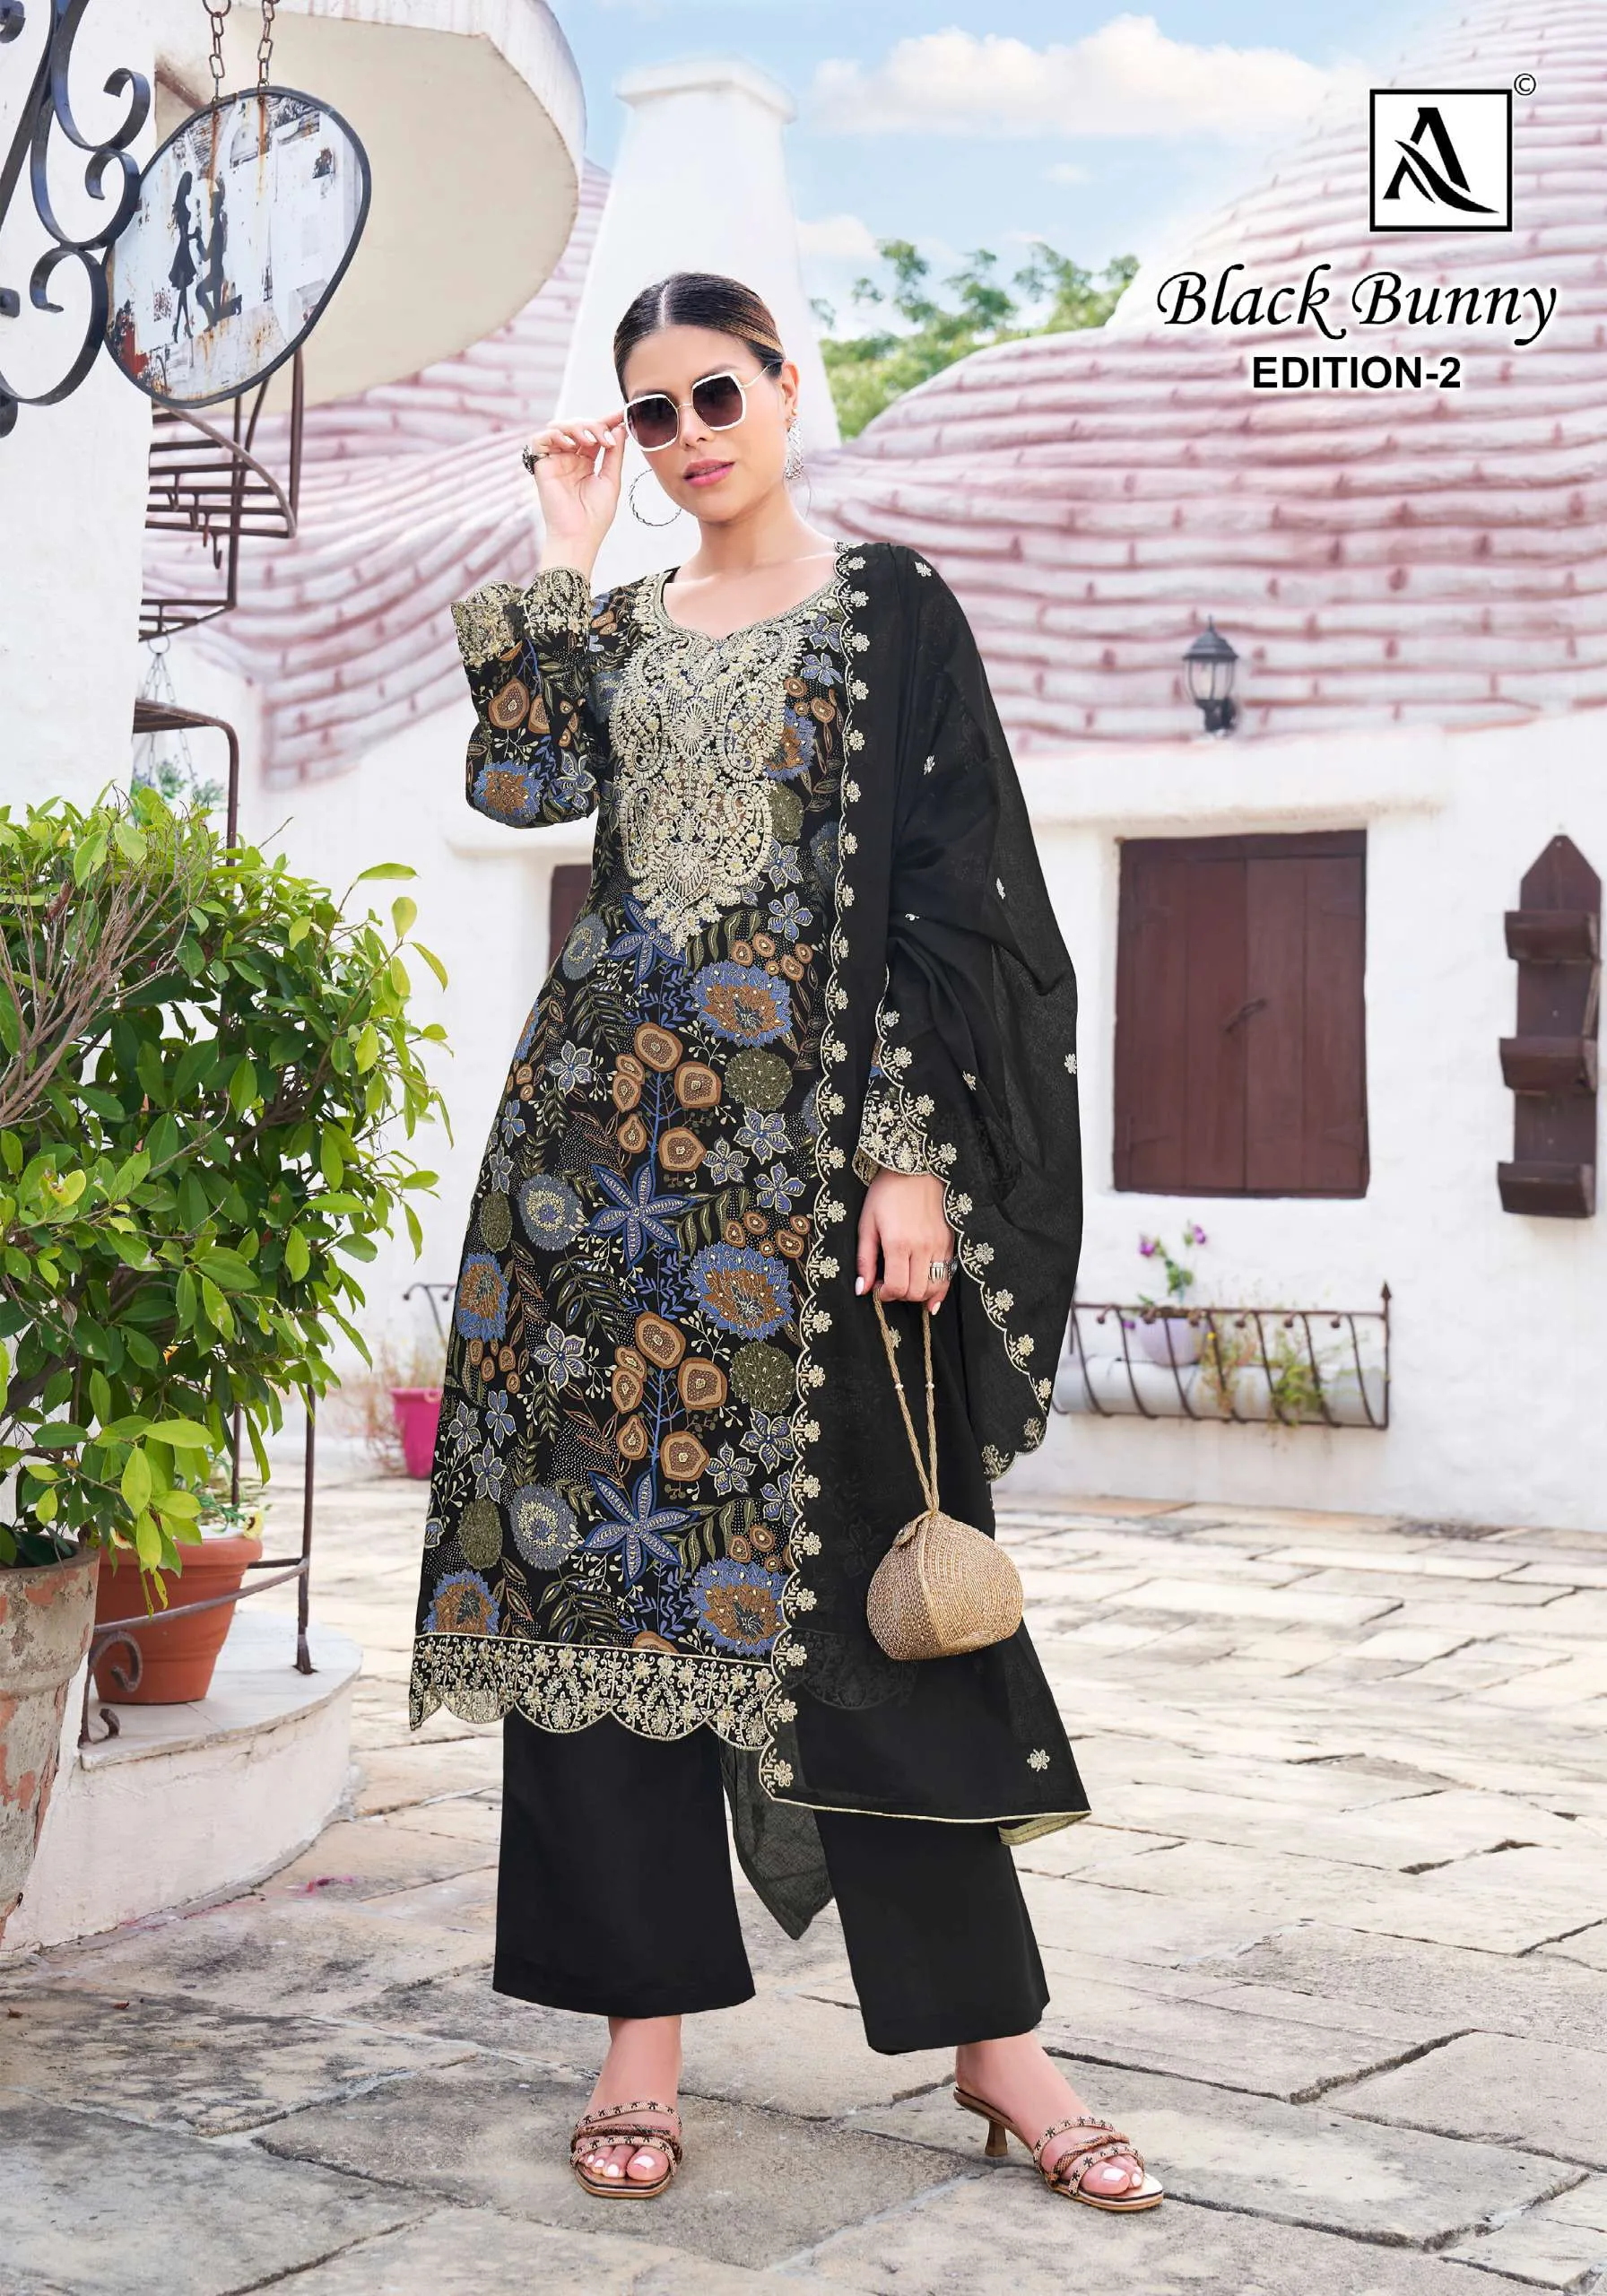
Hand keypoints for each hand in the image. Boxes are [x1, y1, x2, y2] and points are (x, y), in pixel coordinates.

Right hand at [525, 411, 625, 576]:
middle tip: (606, 439)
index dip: (606, 421)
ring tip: (591, 441)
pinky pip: (540, 438)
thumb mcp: (611, 480)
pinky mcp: (541, 465)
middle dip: (593, 425)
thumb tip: (619, 428)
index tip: (620, 414)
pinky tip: (570, 443)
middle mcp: (569, 458)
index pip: (594, 433)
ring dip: (577, 427)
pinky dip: (555, 434)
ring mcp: (555, 460)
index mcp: (586, 461)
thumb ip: (615, 454)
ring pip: (559, 426)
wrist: (579, 536)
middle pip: (578, 426)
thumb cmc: (595, 516)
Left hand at [856, 1169, 955, 1311]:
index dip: (885, 1295)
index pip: (897, 1288)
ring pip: (935, 1287)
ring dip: (920, 1293)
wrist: (915, 1168)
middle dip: (901, 1296)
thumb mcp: (867, 1224)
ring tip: (908, 1283)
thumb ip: (865, 1260)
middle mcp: (922, 1247)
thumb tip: (861, 1289)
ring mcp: (940, 1244)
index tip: (878, 1287)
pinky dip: (938, 1286)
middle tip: (890, 1284)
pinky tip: (928, 1290)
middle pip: (917, 1292)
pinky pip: (948, 1274)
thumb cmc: (886, 1193)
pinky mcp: (950, 1241)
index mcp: (898, 1243)